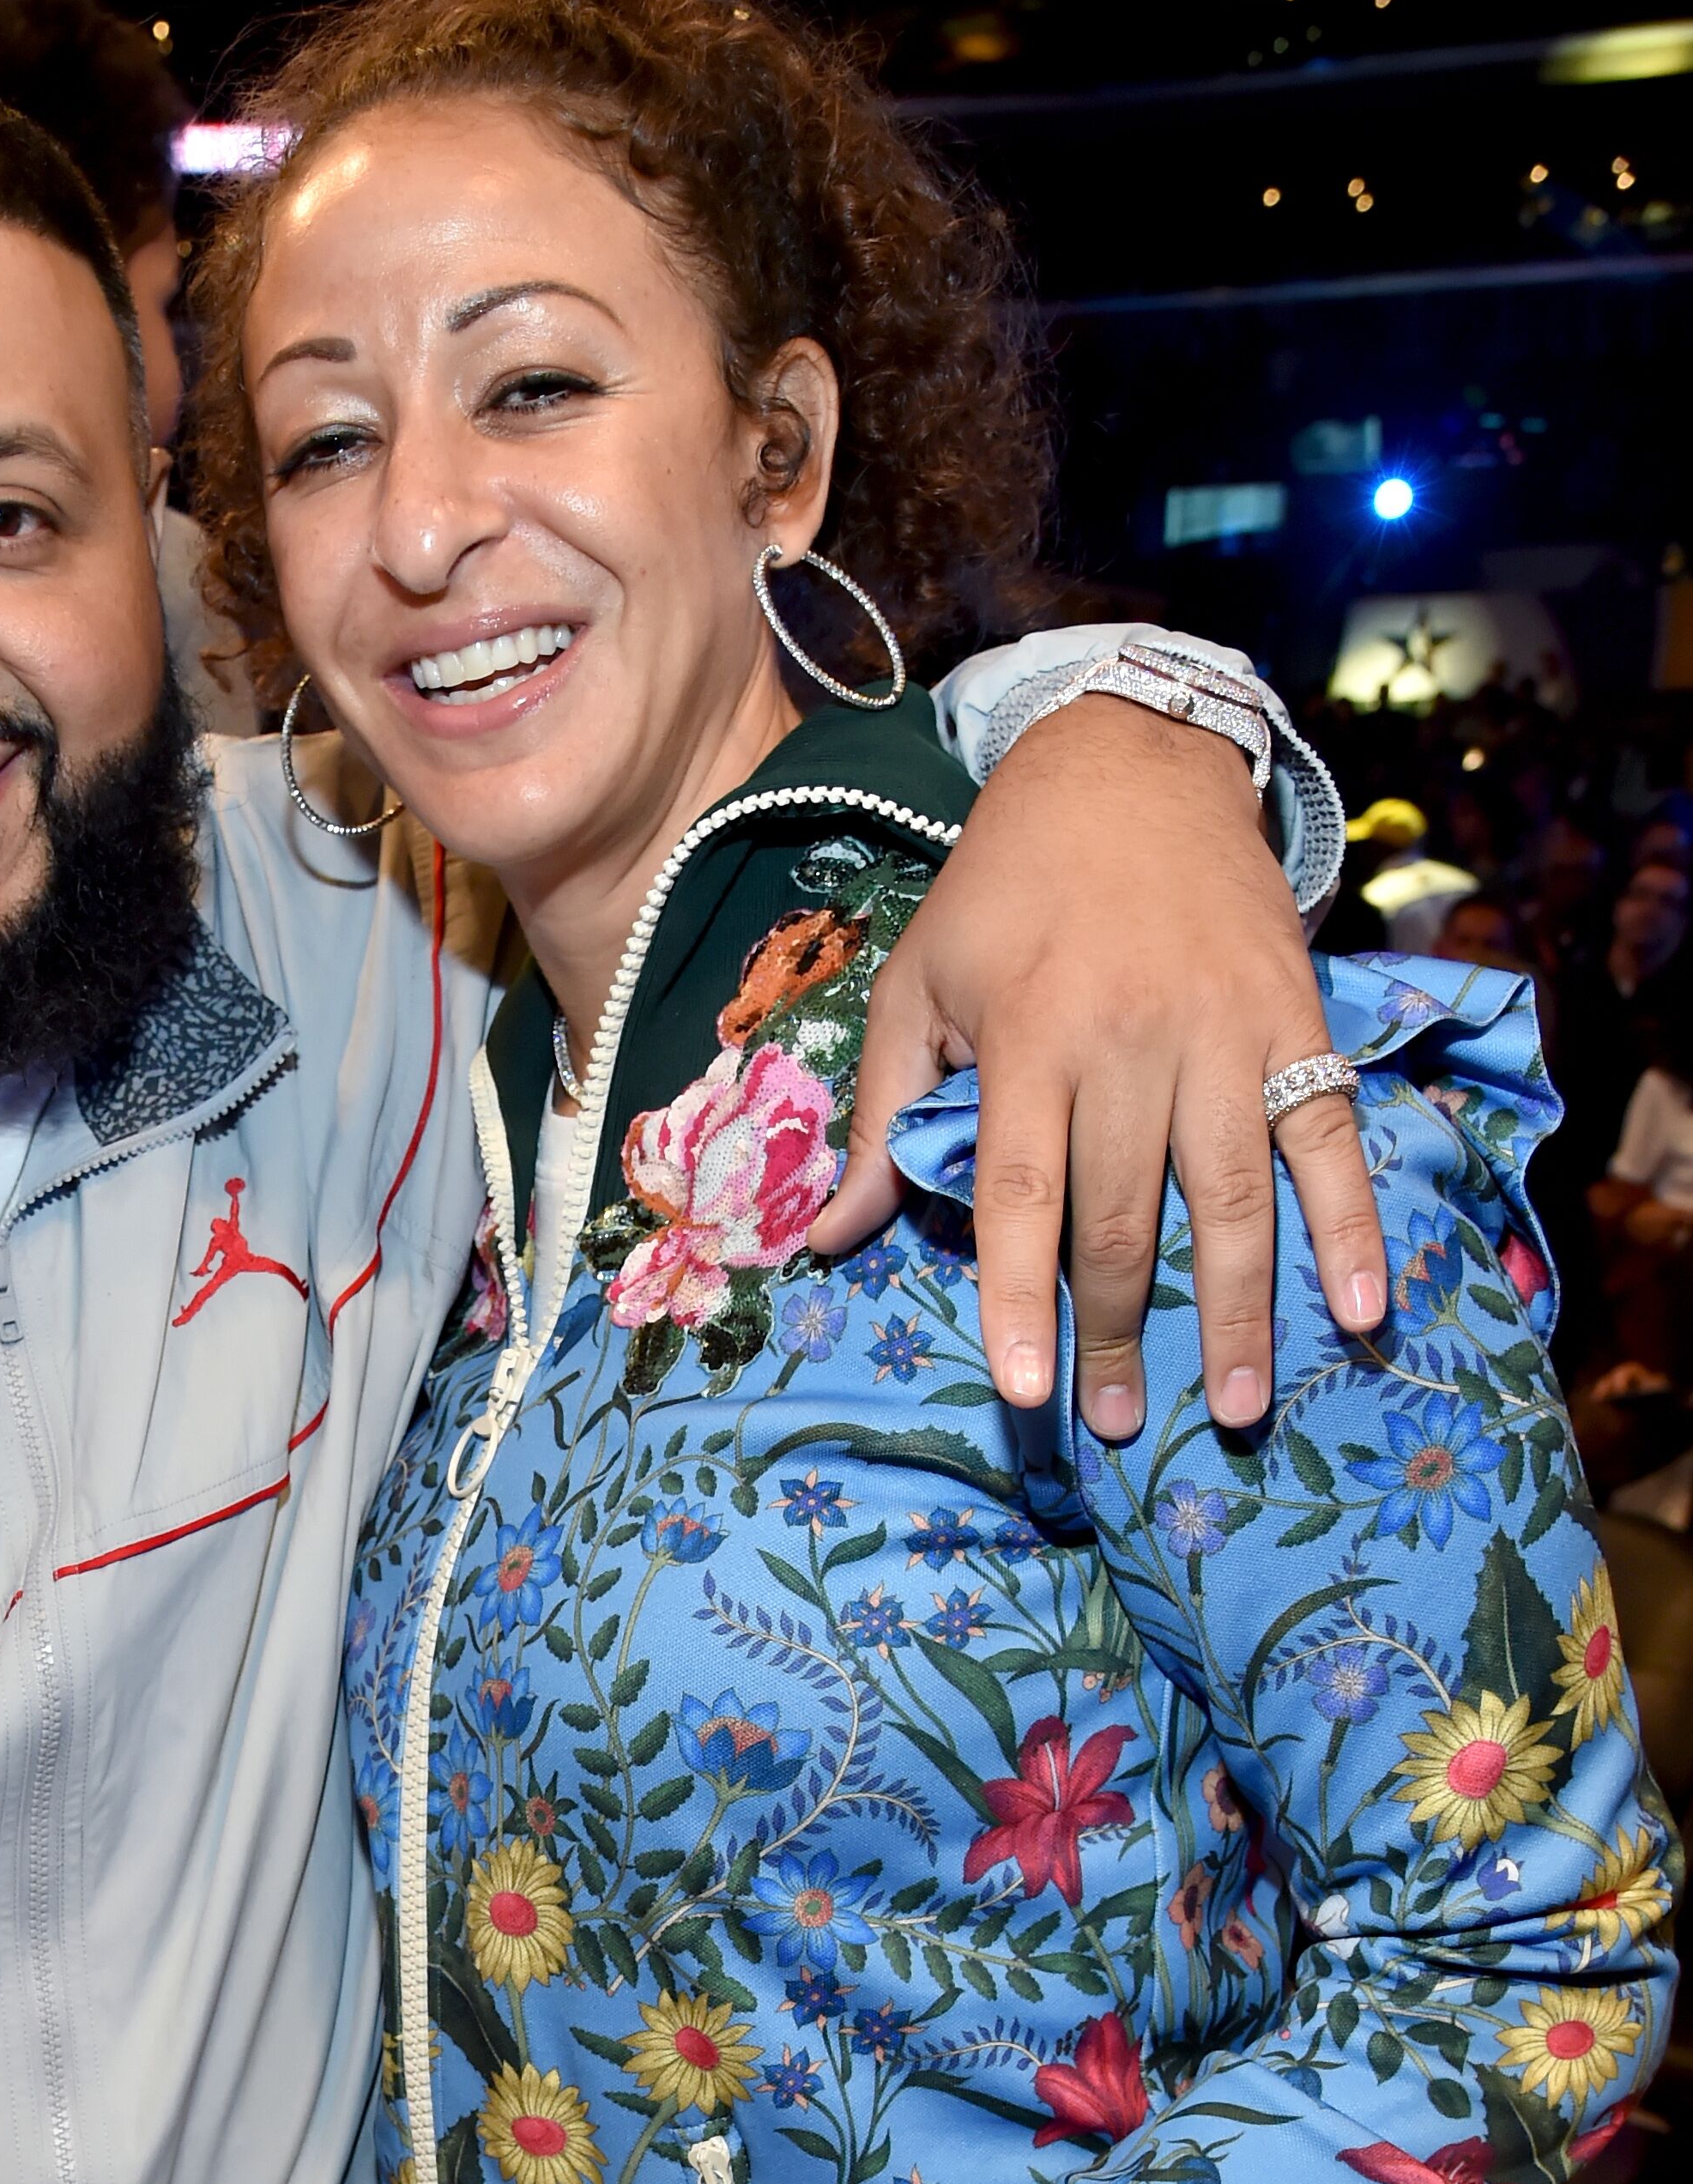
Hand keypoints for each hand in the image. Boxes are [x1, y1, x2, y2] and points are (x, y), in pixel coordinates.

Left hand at [811, 698, 1387, 1442]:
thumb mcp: (919, 982)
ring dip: (1237, 1309)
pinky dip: (1350, 1223)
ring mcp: (1223, 1031)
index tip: (1026, 1392)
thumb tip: (827, 1239)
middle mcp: (1131, 1039)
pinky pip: (1328, 1135)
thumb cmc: (1005, 888)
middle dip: (1120, 1330)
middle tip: (1114, 1421)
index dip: (1020, 1298)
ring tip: (1237, 1404)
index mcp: (1030, 1036)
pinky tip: (1357, 1309)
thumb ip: (884, 1117)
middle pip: (1126, 1213)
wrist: (1131, 762)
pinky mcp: (1293, 1019)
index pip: (1020, 1192)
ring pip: (1232, 1194)